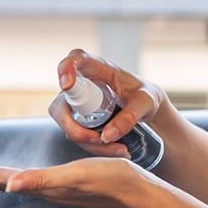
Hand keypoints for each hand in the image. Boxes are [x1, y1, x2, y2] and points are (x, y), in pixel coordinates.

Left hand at [0, 158, 167, 207]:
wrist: (141, 194)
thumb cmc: (112, 182)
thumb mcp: (75, 176)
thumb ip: (42, 181)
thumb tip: (9, 186)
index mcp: (45, 187)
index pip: (3, 180)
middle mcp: (48, 191)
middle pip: (7, 181)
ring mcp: (60, 191)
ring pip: (21, 182)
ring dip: (1, 176)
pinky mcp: (72, 187)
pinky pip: (39, 181)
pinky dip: (25, 176)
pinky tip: (29, 175)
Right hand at [51, 48, 168, 155]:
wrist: (146, 109)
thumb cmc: (145, 97)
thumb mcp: (145, 104)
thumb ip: (129, 116)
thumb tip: (106, 136)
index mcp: (100, 68)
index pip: (78, 58)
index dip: (66, 68)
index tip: (66, 85)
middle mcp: (83, 83)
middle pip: (61, 103)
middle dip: (74, 127)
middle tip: (99, 139)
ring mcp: (77, 102)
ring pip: (67, 125)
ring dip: (89, 142)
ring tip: (120, 149)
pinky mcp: (77, 119)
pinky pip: (76, 136)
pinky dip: (94, 147)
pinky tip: (117, 149)